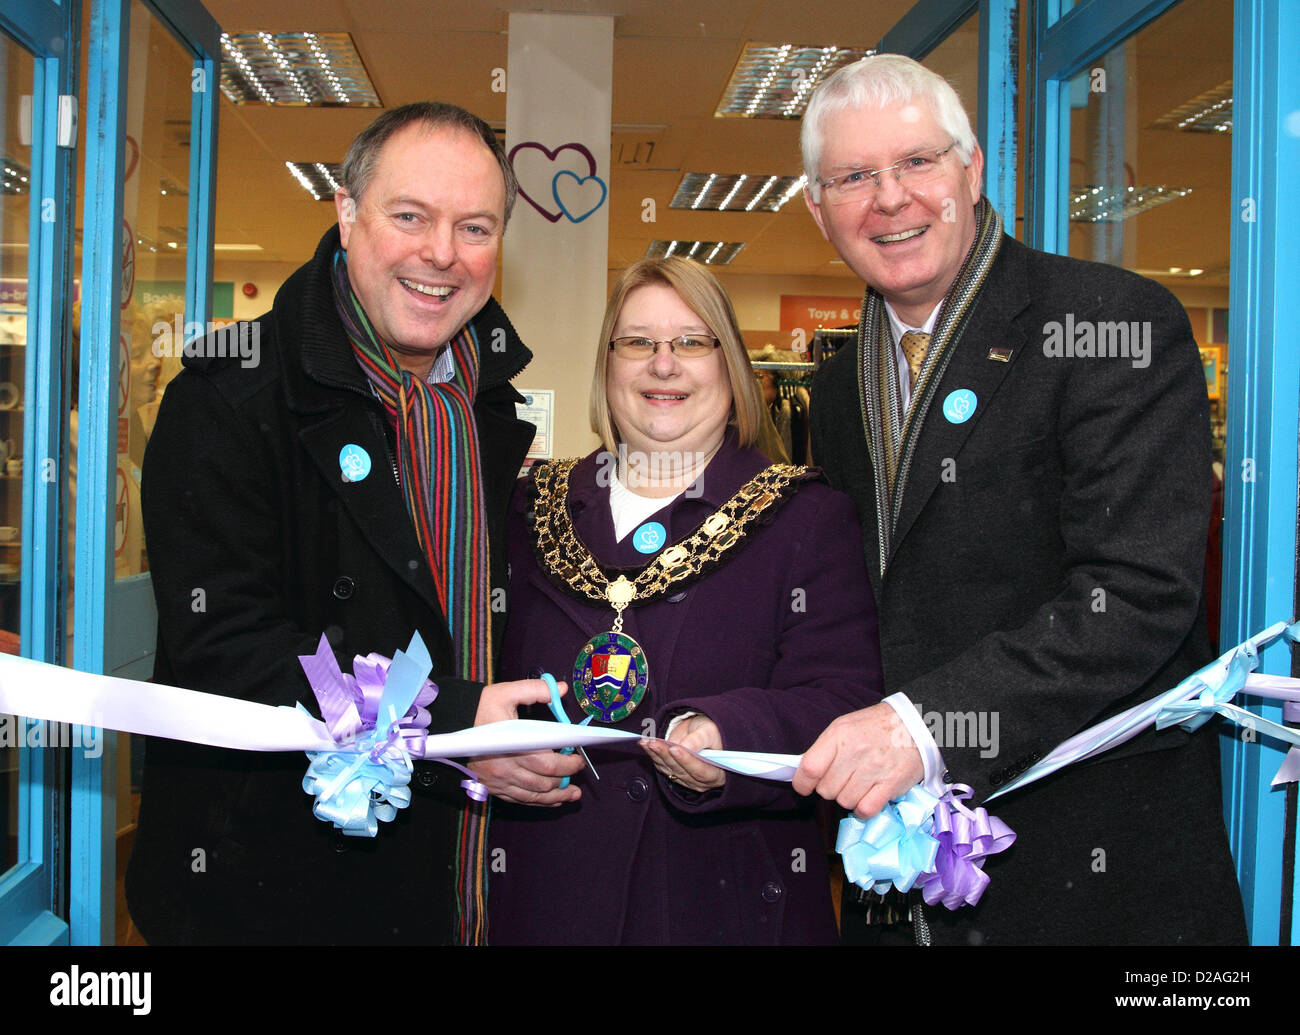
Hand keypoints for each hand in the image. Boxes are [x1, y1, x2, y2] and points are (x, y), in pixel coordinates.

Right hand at [470, 678, 583, 805]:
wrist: (451, 725)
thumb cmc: (481, 708)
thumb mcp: (506, 692)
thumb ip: (535, 689)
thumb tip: (560, 689)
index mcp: (512, 745)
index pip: (547, 763)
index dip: (568, 764)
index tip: (579, 758)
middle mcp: (505, 768)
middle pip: (544, 782)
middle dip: (567, 779)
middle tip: (579, 770)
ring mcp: (499, 781)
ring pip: (534, 796)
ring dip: (557, 797)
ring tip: (573, 794)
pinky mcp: (493, 788)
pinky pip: (520, 800)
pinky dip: (539, 802)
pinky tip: (552, 800)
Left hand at [642, 714, 725, 792]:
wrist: (704, 733)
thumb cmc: (711, 733)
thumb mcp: (710, 732)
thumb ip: (699, 739)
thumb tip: (687, 747)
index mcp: (717, 773)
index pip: (701, 771)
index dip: (687, 761)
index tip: (675, 749)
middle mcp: (702, 782)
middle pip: (682, 771)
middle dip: (666, 755)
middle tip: (654, 742)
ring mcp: (687, 780)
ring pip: (669, 770)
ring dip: (656, 755)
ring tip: (646, 742)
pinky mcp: (675, 775)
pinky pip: (662, 767)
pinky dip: (653, 755)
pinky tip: (645, 744)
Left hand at [792, 702, 923, 818]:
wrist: (915, 724)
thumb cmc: (876, 726)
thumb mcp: (844, 726)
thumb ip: (825, 749)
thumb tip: (805, 772)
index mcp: (839, 735)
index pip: (810, 768)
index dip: (802, 783)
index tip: (804, 787)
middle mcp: (854, 752)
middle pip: (826, 789)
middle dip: (830, 788)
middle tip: (842, 779)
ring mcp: (873, 769)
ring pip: (845, 801)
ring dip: (848, 798)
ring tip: (859, 784)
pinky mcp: (891, 784)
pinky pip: (866, 810)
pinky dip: (863, 810)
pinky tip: (867, 798)